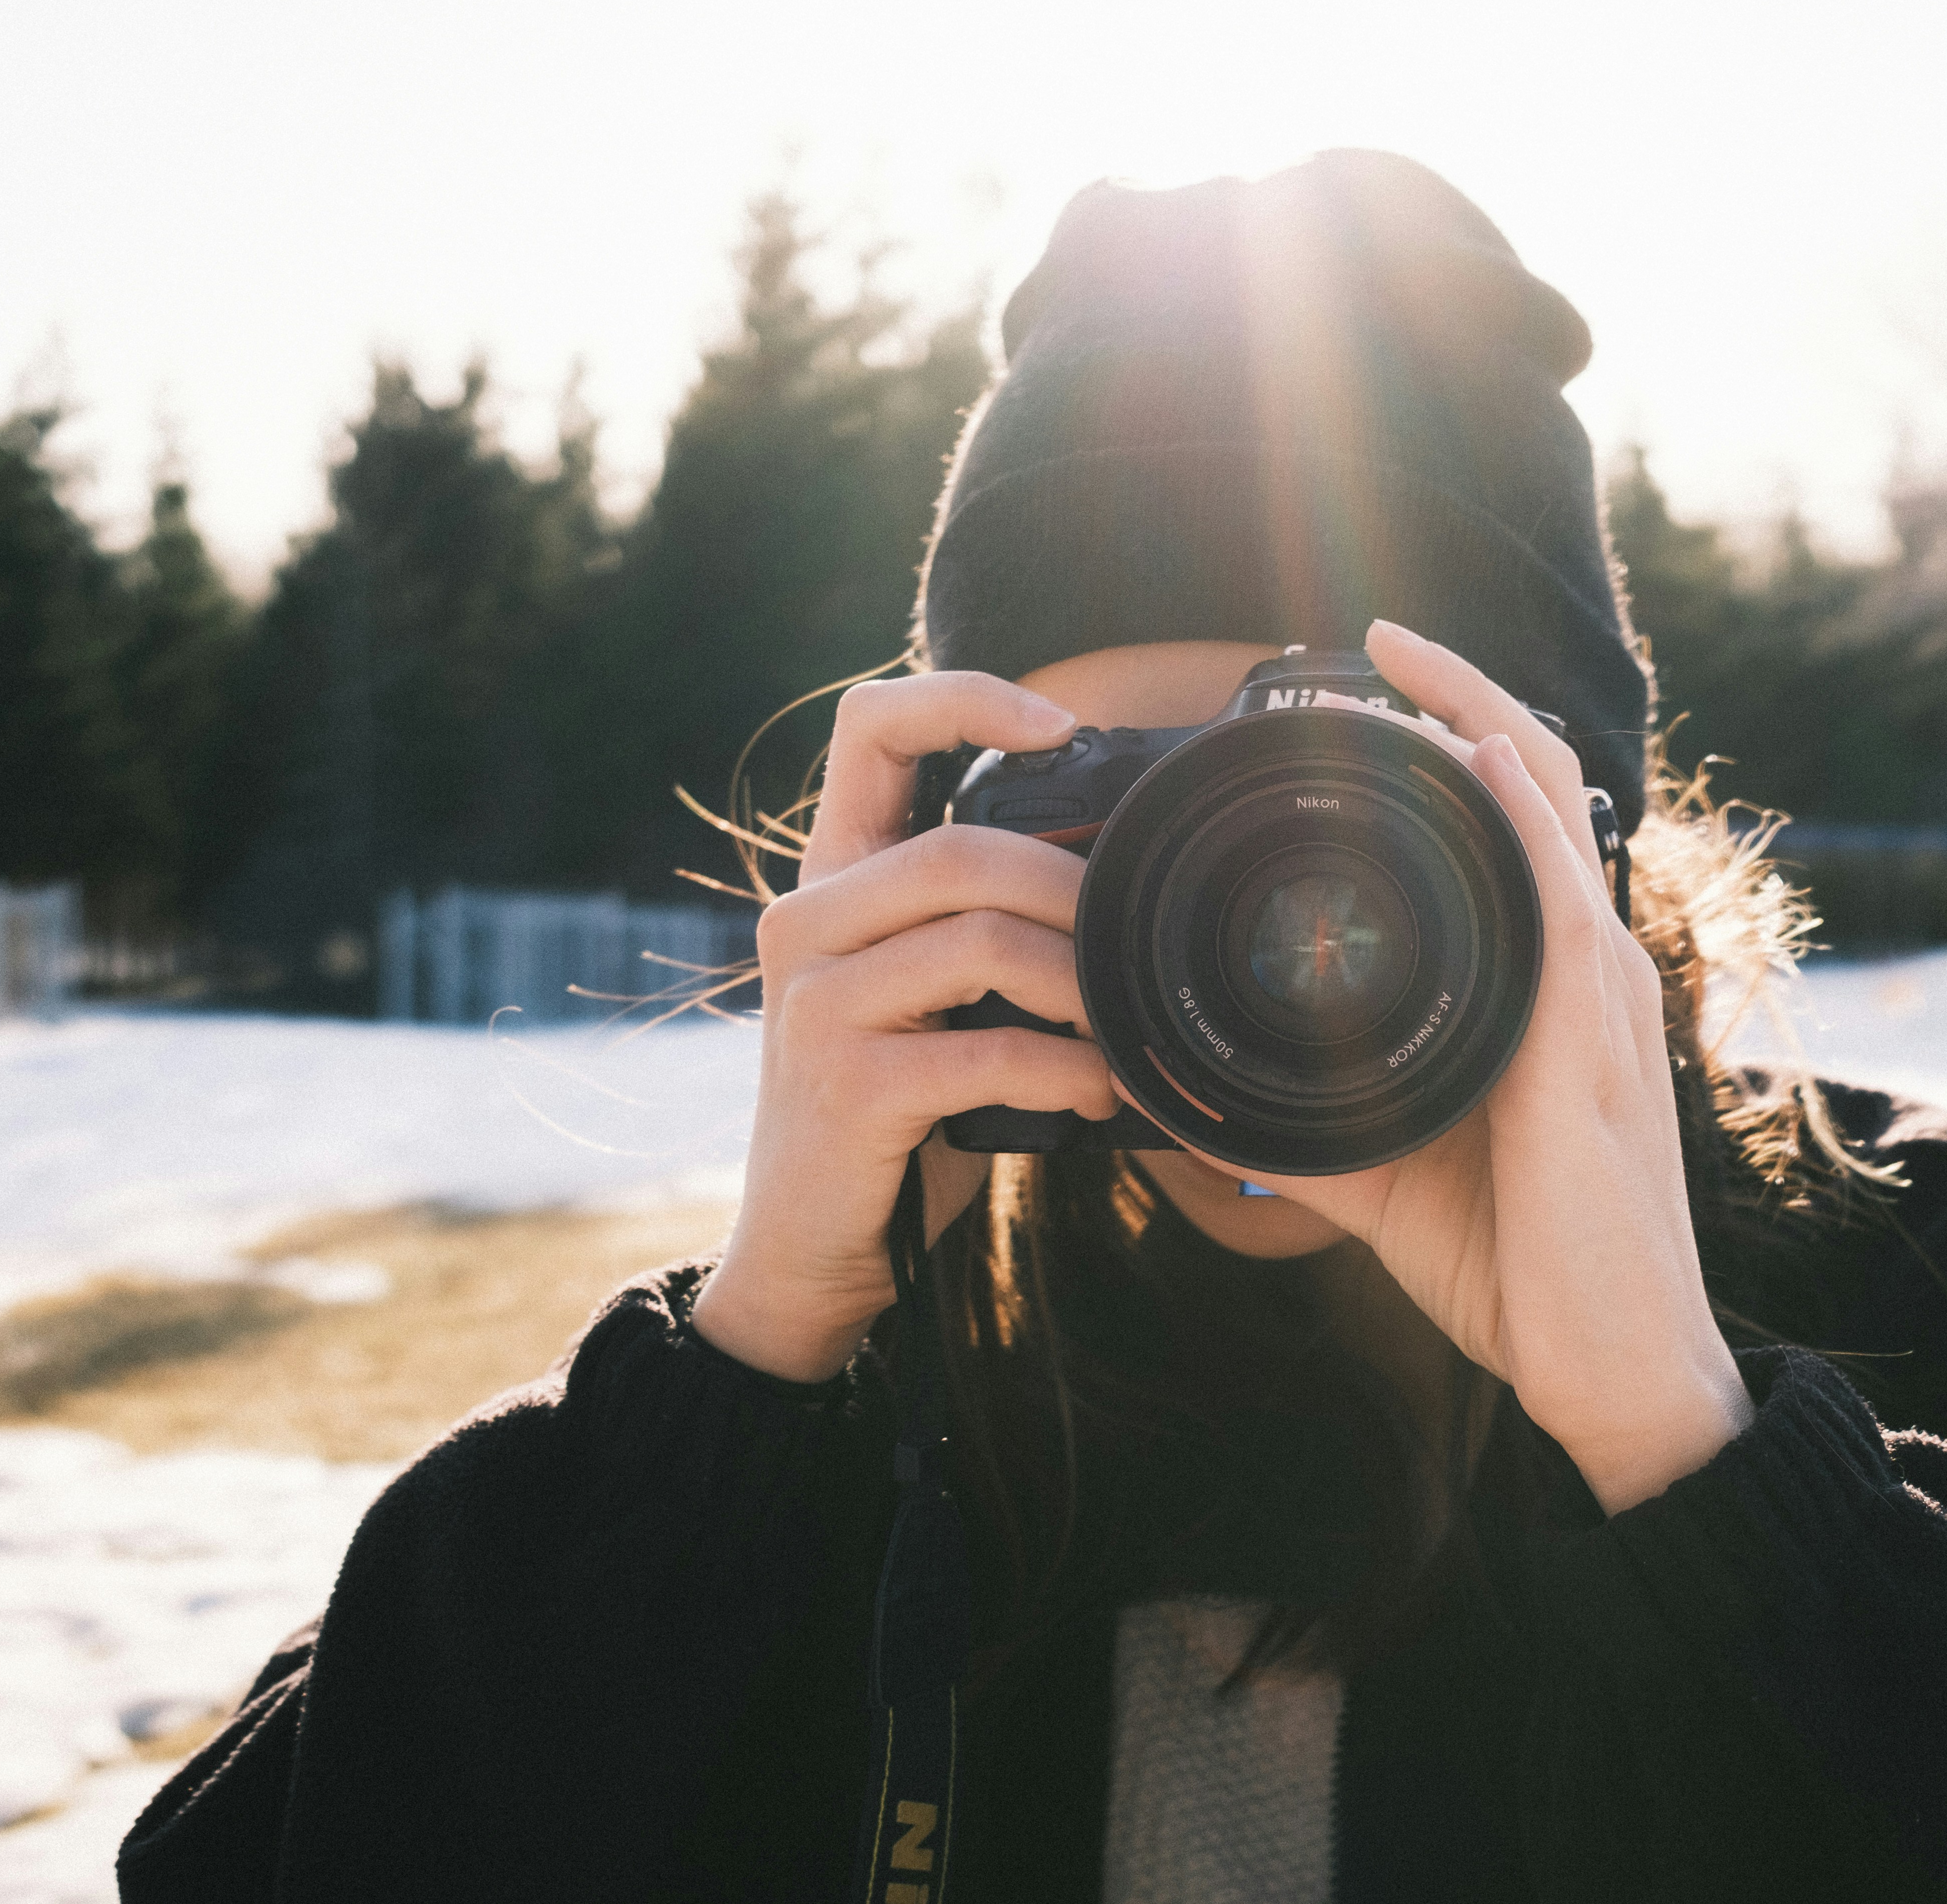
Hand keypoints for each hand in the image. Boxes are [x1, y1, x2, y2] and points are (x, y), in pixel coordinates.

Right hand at [690, 673, 1119, 1381]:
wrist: (815, 1246)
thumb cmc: (899, 1111)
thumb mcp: (930, 996)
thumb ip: (980, 924)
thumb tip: (1121, 874)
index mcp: (831, 878)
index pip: (870, 726)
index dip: (965, 700)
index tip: (1062, 727)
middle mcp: (807, 922)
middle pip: (962, 848)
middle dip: (1075, 888)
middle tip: (1139, 940)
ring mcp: (817, 1002)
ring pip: (980, 939)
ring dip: (1083, 982)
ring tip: (1129, 1025)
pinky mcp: (846, 1084)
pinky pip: (987, 1049)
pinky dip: (1067, 1069)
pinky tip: (1101, 1092)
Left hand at [1188, 620, 1754, 1512]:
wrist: (1609, 1370)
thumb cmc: (1524, 1270)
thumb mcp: (1389, 1175)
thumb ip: (1309, 1130)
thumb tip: (1189, 1107)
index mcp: (1542, 994)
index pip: (1512, 831)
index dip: (1457, 746)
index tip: (1371, 689)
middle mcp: (1583, 976)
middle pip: (1540, 789)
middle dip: (1465, 698)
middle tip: (1380, 634)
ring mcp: (1595, 1007)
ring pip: (1552, 822)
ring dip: (1484, 729)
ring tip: (1407, 664)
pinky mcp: (1587, 1054)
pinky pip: (1559, 911)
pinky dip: (1523, 829)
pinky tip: (1482, 768)